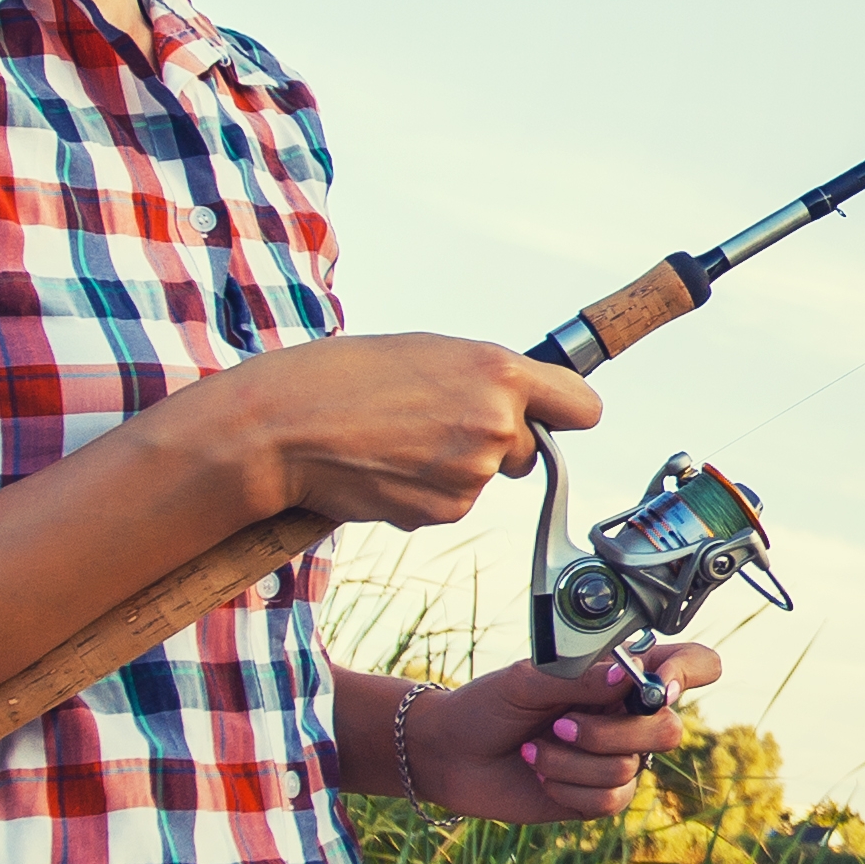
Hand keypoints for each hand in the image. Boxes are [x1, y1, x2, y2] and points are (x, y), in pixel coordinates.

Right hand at [230, 334, 600, 531]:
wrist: (282, 428)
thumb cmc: (343, 378)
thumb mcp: (429, 353)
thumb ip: (485, 379)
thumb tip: (518, 405)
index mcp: (499, 372)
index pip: (582, 407)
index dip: (563, 413)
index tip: (550, 415)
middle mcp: (497, 424)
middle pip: (532, 449)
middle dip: (498, 443)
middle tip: (436, 422)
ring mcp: (473, 474)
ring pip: (486, 478)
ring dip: (454, 467)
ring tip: (398, 439)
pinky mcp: (445, 510)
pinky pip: (452, 503)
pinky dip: (425, 491)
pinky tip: (386, 467)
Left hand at [409, 646, 727, 823]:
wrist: (452, 755)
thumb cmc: (488, 706)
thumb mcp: (527, 680)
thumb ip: (580, 677)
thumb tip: (628, 676)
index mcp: (621, 673)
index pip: (693, 665)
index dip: (690, 673)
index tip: (656, 686)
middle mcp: (627, 715)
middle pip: (669, 730)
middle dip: (610, 733)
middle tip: (559, 724)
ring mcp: (617, 757)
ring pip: (630, 767)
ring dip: (571, 761)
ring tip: (534, 750)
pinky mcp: (599, 796)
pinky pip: (611, 798)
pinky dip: (568, 786)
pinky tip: (542, 775)